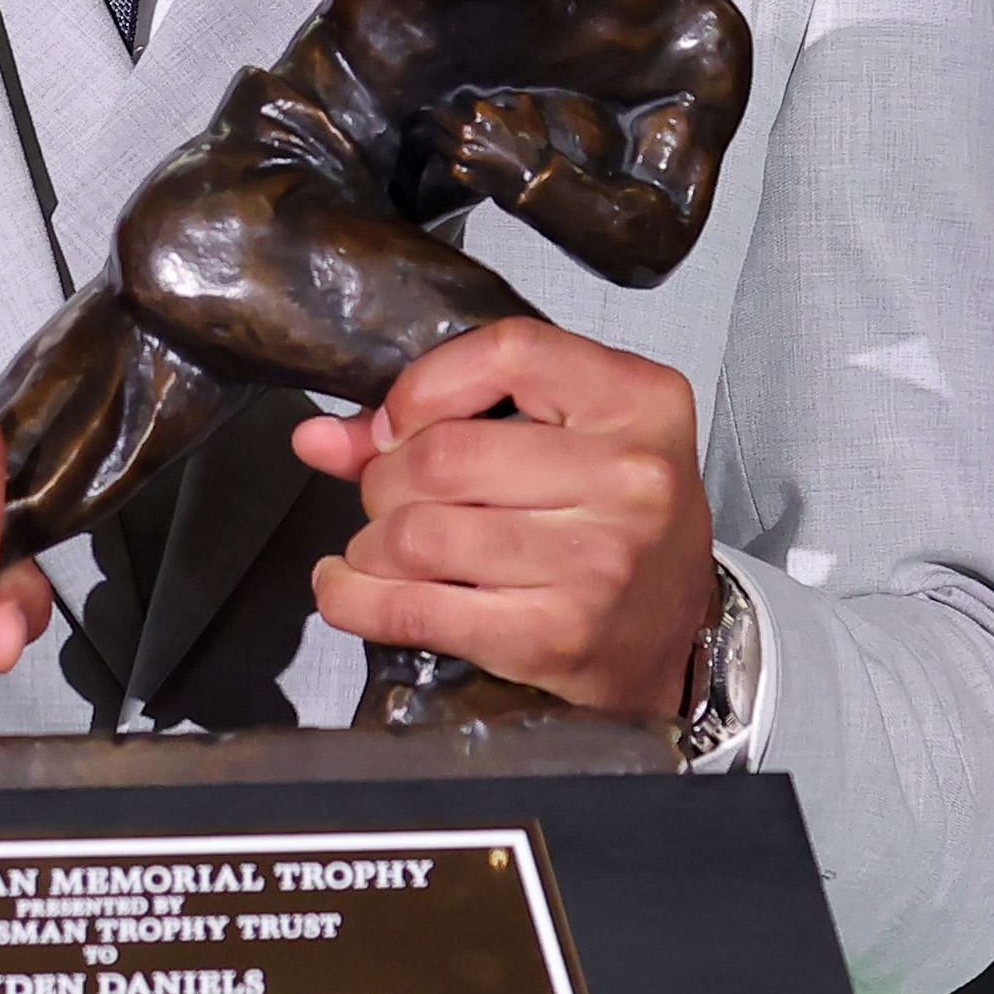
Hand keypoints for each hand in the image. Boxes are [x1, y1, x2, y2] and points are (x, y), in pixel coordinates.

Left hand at [292, 318, 712, 717]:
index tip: (396, 423)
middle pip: (445, 455)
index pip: (509, 352)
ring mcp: (597, 561)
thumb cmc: (616, 525)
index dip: (426, 385)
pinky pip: (418, 611)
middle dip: (383, 479)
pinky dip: (357, 600)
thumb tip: (320, 438)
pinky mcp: (558, 636)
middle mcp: (630, 477)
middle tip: (385, 498)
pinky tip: (349, 590)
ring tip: (377, 548)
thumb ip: (450, 418)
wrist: (673, 640)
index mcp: (640, 402)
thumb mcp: (568, 443)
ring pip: (419, 534)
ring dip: (370, 544)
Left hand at [434, 86, 610, 211]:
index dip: (449, 99)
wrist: (534, 180)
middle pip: (436, 117)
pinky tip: (441, 150)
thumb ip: (507, 95)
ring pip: (434, 139)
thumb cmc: (533, 144)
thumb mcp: (527, 109)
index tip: (446, 100)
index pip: (452, 99)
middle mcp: (464, 130)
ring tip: (428, 130)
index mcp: (480, 111)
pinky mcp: (459, 172)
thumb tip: (494, 92)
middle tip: (429, 113)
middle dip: (433, 115)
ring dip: (432, 133)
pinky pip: (442, 159)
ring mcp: (460, 153)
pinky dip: (441, 154)